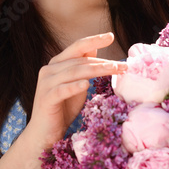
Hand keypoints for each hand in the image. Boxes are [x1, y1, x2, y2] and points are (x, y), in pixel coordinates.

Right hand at [23, 32, 126, 147]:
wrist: (44, 133)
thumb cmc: (63, 108)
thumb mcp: (77, 85)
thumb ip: (83, 69)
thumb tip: (95, 50)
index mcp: (56, 64)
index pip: (77, 47)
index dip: (94, 40)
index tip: (111, 36)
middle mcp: (49, 69)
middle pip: (80, 60)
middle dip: (104, 62)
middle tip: (123, 65)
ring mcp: (46, 83)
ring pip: (74, 72)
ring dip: (97, 70)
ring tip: (115, 71)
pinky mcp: (46, 98)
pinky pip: (62, 90)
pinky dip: (74, 86)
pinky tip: (86, 84)